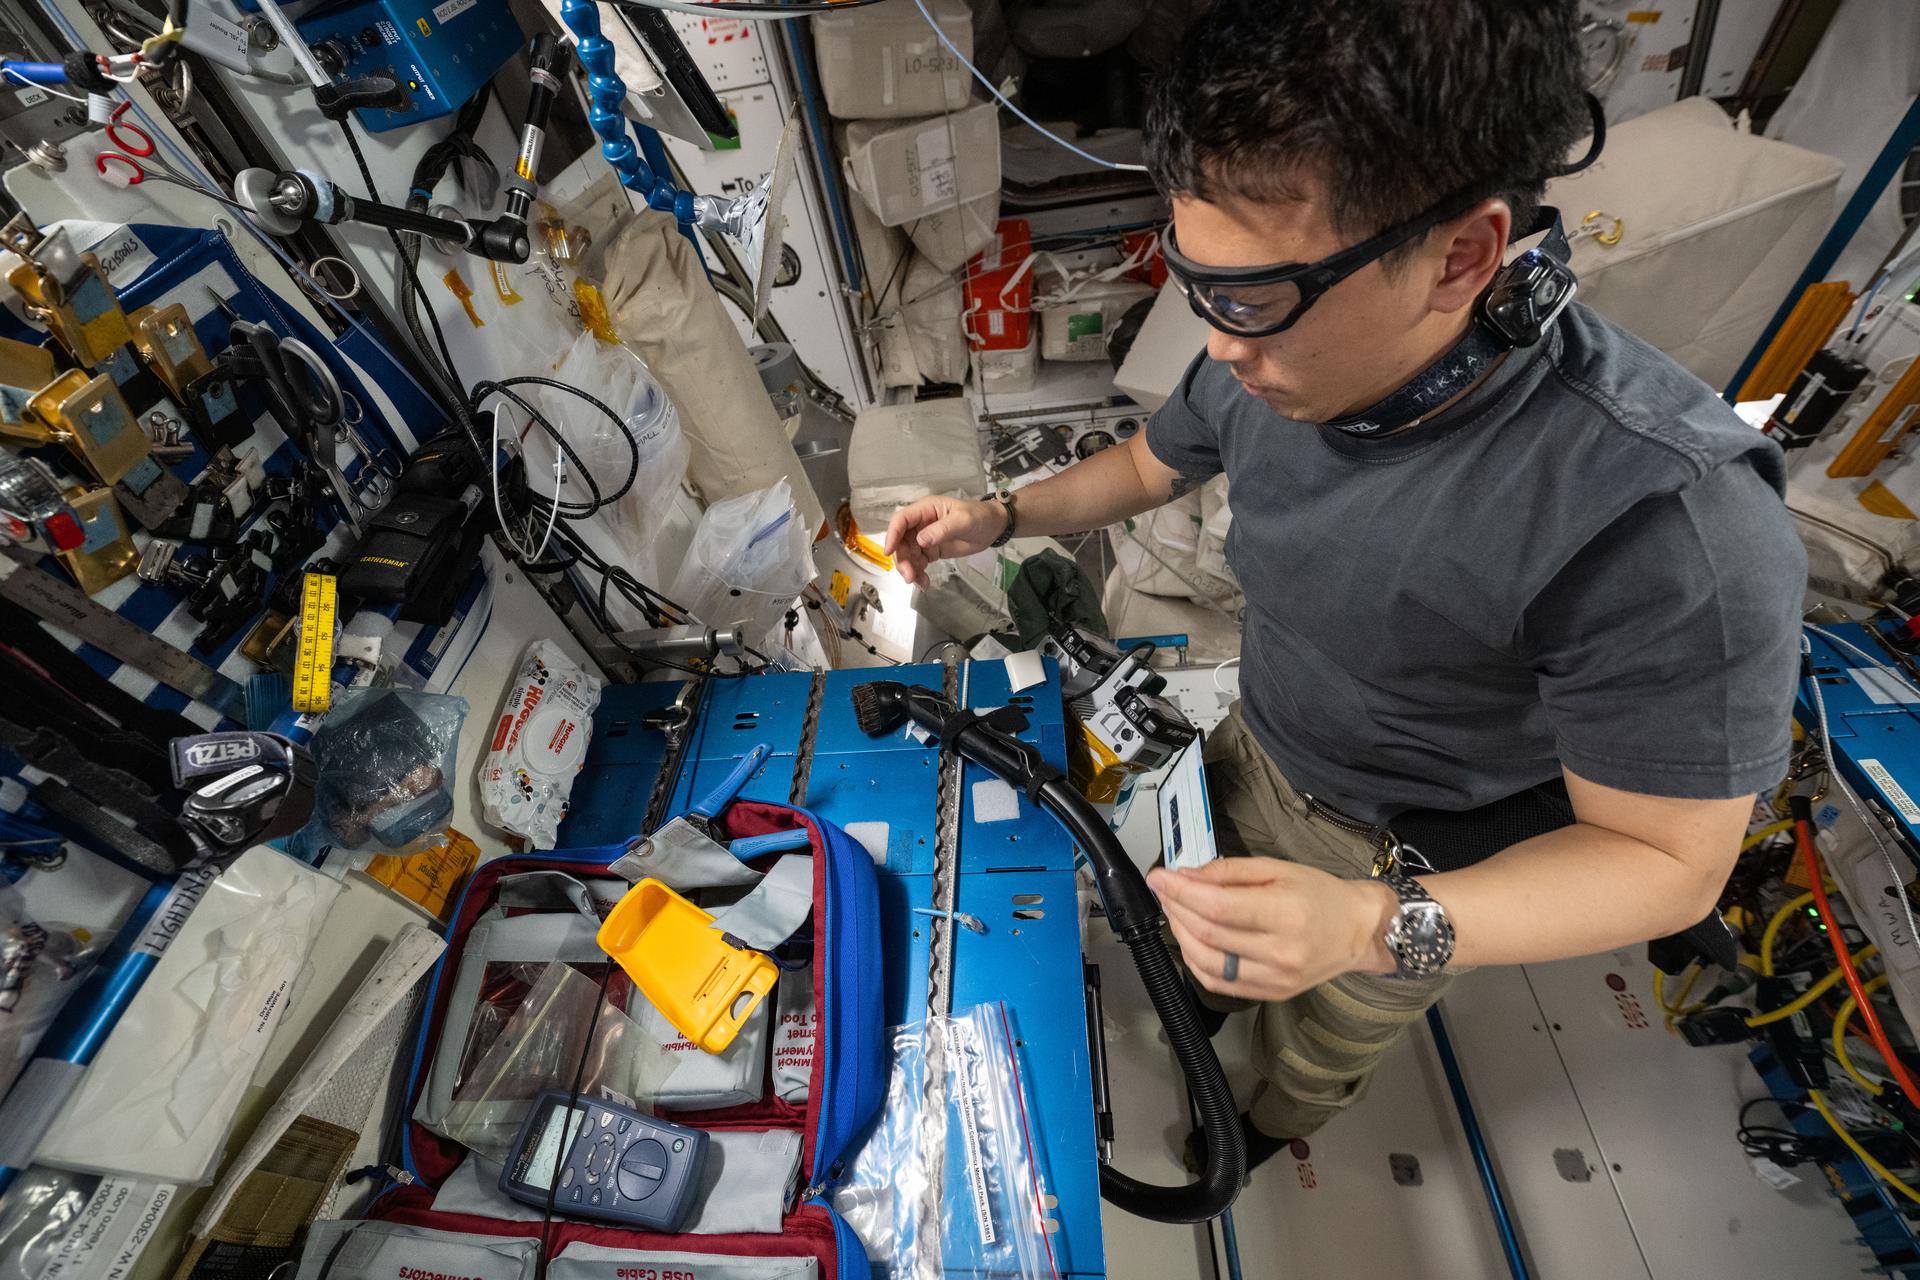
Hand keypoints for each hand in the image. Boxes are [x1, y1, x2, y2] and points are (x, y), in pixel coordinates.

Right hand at [883, 495, 1006, 586]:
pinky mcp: (931, 550)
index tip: (889, 552)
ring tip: (920, 582)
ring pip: (908, 555)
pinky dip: (919, 573)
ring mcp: (924, 538)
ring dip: (909, 569)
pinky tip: (925, 582)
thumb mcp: (963, 521)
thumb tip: (920, 540)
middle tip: (909, 577)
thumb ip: (942, 530)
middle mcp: (921, 523)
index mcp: (925, 509)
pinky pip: (918, 563)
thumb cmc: (979, 517)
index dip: (892, 535)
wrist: (993, 528)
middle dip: (902, 560)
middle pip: (901, 542)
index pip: (901, 520)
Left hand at [1147, 858, 1399, 1001]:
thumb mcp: (1277, 868)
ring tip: (1176, 911)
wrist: (1356, 931)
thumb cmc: (1320, 895)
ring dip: (1180, 934)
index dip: (1180, 891)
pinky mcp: (1269, 994)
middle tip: (1165, 889)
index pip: (1218, 906)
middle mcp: (1280, 953)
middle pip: (1208, 933)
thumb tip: (1186, 876)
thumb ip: (1229, 872)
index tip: (1159, 877)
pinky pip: (1218, 983)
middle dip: (1176, 908)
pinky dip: (1195, 960)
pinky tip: (1191, 939)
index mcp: (1285, 915)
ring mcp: (1274, 979)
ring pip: (1206, 962)